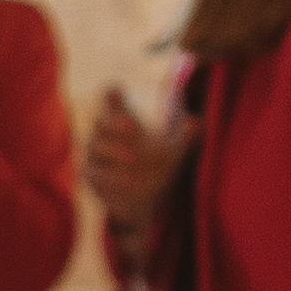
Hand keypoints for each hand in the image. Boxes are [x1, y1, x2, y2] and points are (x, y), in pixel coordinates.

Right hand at [84, 82, 174, 243]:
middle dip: (114, 122)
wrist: (145, 199)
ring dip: (112, 150)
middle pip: (101, 121)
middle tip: (133, 128)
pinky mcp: (93, 177)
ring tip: (132, 156)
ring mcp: (96, 156)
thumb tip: (197, 122)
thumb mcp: (175, 151)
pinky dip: (110, 176)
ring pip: (95, 146)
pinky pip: (95, 173)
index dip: (112, 94)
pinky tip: (128, 180)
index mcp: (123, 121)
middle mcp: (106, 136)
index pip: (111, 100)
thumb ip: (185, 136)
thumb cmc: (158, 166)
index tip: (117, 91)